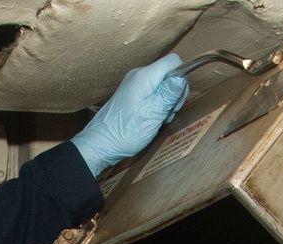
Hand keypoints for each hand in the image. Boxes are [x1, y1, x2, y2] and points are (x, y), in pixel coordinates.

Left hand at [72, 54, 188, 176]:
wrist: (100, 144)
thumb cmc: (125, 132)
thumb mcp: (152, 114)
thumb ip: (168, 94)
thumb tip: (182, 76)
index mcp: (145, 76)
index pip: (173, 62)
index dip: (181, 78)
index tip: (176, 100)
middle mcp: (139, 75)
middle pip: (168, 73)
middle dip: (174, 93)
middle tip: (168, 114)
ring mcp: (134, 84)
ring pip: (161, 85)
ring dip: (166, 102)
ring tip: (159, 120)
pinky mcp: (131, 94)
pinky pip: (152, 93)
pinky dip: (157, 105)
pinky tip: (152, 119)